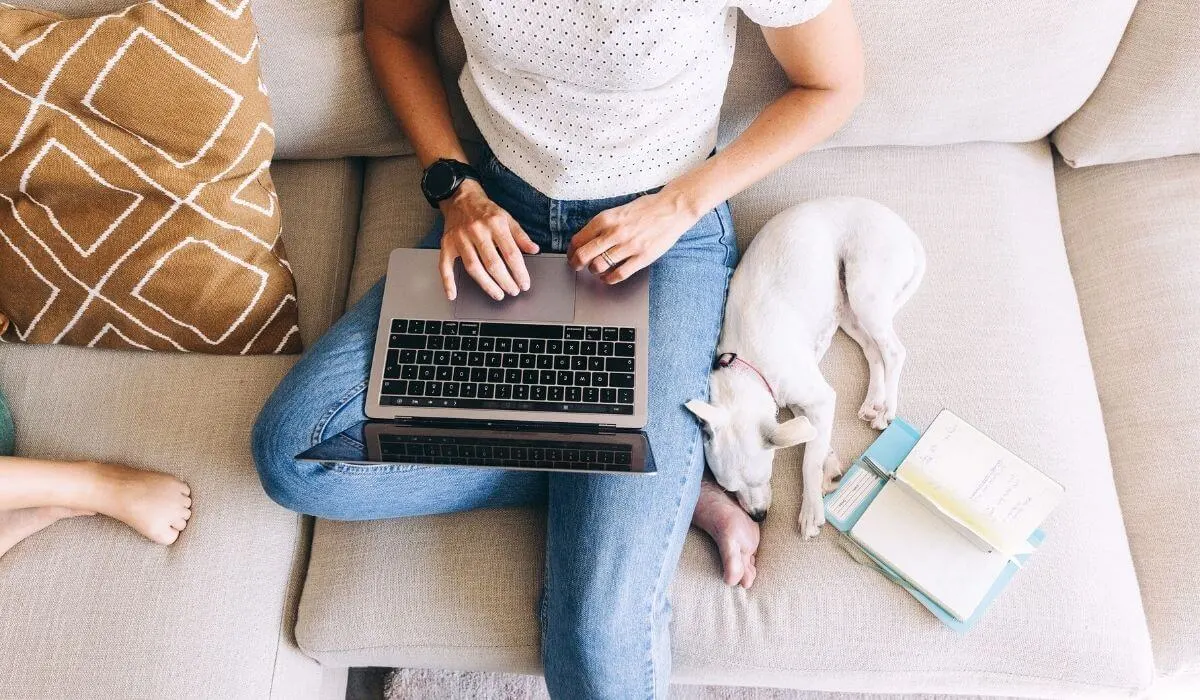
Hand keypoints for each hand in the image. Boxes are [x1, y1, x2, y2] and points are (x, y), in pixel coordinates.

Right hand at [438, 180, 538, 299]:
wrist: (460, 196)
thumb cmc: (485, 210)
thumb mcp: (507, 218)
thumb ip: (520, 236)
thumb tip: (534, 250)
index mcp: (495, 224)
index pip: (511, 253)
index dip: (519, 272)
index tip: (524, 283)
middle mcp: (477, 231)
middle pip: (492, 263)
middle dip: (505, 281)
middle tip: (513, 291)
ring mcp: (460, 238)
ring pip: (473, 267)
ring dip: (486, 285)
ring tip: (498, 294)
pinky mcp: (447, 243)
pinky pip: (445, 265)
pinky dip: (447, 281)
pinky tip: (453, 294)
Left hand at [567, 190, 699, 283]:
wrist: (672, 208)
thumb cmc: (647, 208)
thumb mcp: (618, 210)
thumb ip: (603, 224)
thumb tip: (587, 239)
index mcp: (606, 219)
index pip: (578, 239)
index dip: (571, 251)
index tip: (572, 254)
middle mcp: (614, 233)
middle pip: (584, 255)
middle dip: (576, 264)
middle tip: (576, 266)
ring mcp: (628, 246)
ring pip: (598, 266)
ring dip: (593, 271)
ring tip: (595, 270)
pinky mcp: (642, 257)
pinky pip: (619, 274)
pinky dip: (608, 279)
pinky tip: (608, 277)